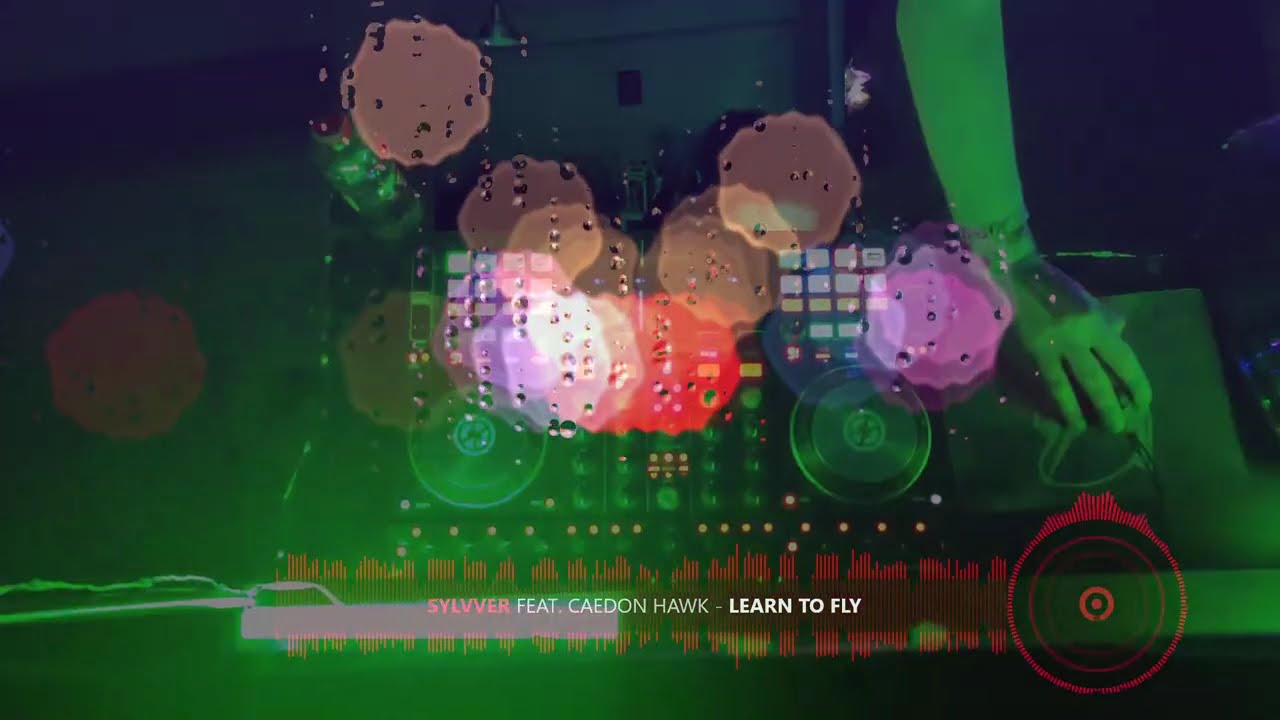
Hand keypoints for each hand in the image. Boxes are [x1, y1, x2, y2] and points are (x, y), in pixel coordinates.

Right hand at [1000, 258, 1151, 432]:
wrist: (1011, 275)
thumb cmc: (1051, 285)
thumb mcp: (1085, 299)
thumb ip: (1103, 321)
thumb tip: (1119, 337)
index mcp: (1092, 322)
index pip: (1122, 359)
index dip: (1135, 383)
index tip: (1143, 402)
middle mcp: (1072, 337)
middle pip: (1094, 379)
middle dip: (1107, 406)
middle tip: (1117, 428)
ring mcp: (1045, 347)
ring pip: (1063, 386)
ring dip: (1073, 410)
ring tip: (1081, 428)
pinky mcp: (1023, 352)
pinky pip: (1041, 380)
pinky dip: (1049, 398)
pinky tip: (1053, 411)